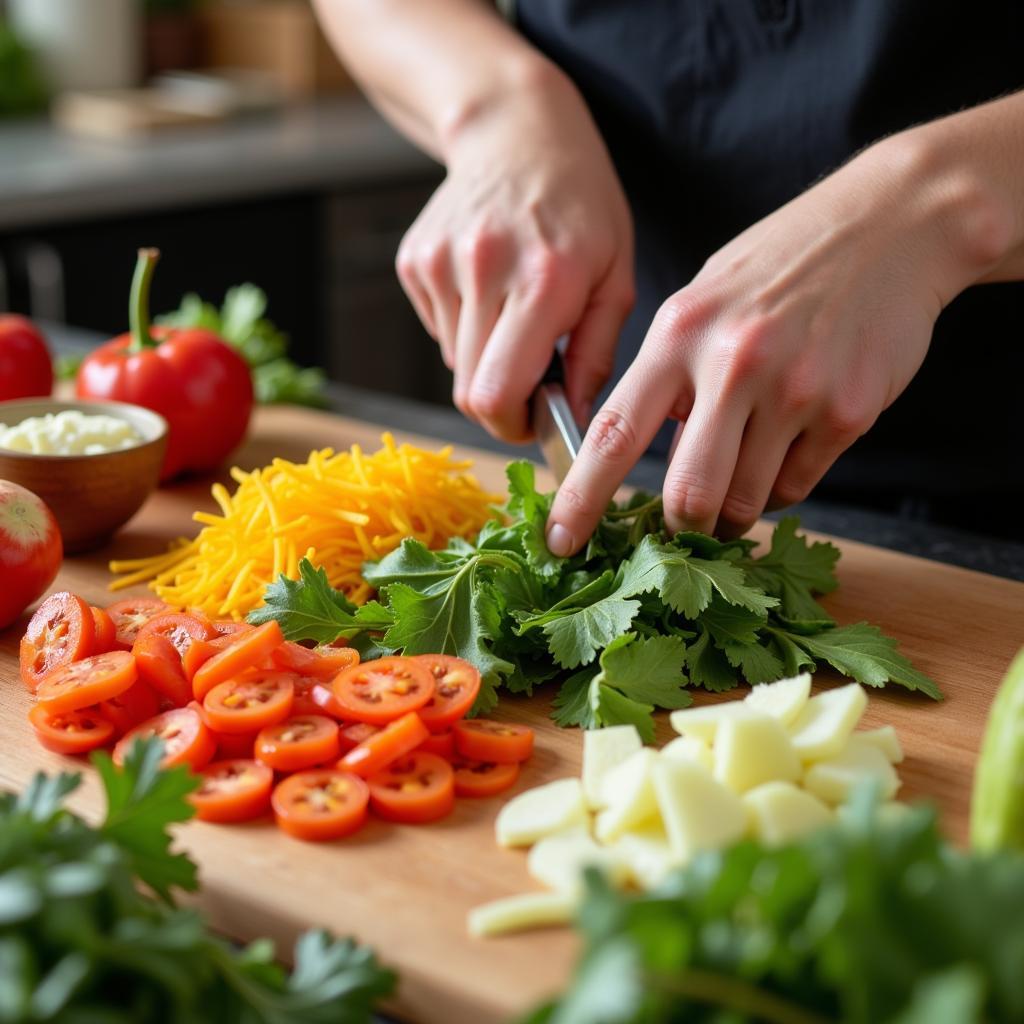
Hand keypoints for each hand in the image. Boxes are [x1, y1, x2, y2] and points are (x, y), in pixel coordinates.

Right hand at [396, 67, 634, 440]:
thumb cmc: (581, 207)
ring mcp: (440, 263)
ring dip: (485, 359)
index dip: (512, 426)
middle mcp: (484, 270)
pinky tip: (488, 287)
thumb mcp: (617, 277)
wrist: (517, 131)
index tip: (533, 421)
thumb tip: (573, 420)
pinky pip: (439, 329)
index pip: (498, 393)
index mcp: (544, 281)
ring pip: (454, 362)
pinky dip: (465, 327)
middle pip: (468, 391)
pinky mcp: (414, 260)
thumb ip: (596, 356)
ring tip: (514, 313)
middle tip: (529, 384)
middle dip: (500, 404)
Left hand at [545, 128, 1007, 553]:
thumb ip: (667, 374)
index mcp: (679, 334)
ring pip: (744, 501)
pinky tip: (785, 449)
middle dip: (680, 526)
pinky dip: (780, 486)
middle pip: (687, 494)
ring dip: (732, 513)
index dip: (581, 499)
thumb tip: (644, 451)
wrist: (892, 224)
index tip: (560, 542)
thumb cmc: (780, 265)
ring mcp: (795, 390)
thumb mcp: (701, 301)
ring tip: (737, 482)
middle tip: (682, 526)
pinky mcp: (850, 411)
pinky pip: (797, 487)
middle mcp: (733, 363)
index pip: (612, 433)